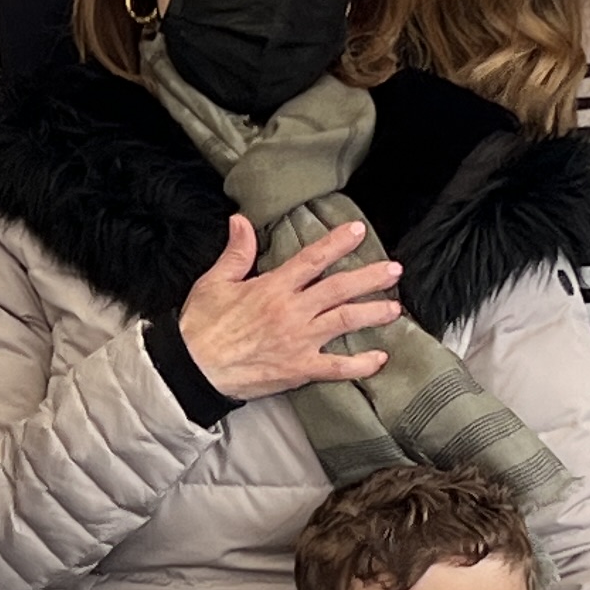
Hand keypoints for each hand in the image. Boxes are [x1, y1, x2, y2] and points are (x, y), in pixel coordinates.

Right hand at [170, 215, 398, 403]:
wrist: (194, 369)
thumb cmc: (201, 327)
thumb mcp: (214, 281)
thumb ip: (236, 252)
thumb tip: (241, 220)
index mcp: (273, 287)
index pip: (312, 259)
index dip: (337, 243)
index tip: (358, 231)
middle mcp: (292, 311)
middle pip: (340, 288)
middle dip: (370, 277)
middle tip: (394, 270)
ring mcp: (299, 341)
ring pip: (345, 322)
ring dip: (373, 314)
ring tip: (396, 309)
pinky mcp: (299, 369)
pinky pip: (337, 367)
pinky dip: (360, 365)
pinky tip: (379, 359)